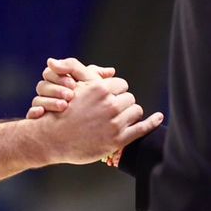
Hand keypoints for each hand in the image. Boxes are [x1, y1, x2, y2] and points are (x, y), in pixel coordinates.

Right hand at [28, 68, 162, 164]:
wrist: (51, 138)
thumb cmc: (60, 112)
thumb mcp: (74, 88)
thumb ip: (91, 75)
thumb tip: (110, 71)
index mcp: (100, 90)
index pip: (121, 84)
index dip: (116, 91)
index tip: (110, 97)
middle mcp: (110, 105)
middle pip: (129, 98)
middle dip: (122, 103)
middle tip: (111, 111)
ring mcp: (115, 123)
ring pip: (136, 111)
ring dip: (130, 114)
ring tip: (118, 120)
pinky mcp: (118, 140)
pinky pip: (142, 128)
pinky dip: (152, 122)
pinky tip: (159, 117)